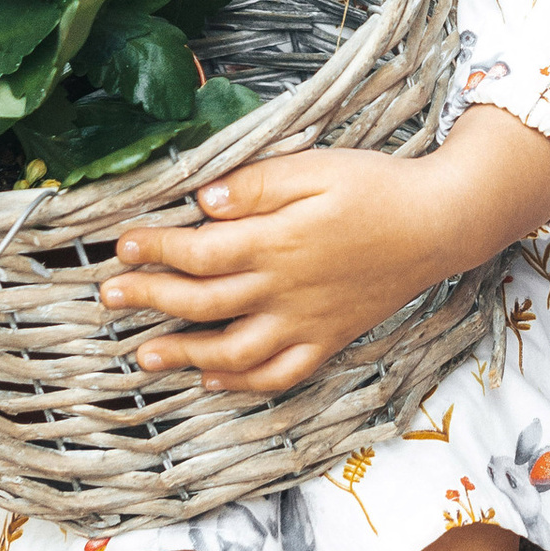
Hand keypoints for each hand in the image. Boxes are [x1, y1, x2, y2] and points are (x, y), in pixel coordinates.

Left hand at [103, 103, 549, 398]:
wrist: (439, 224)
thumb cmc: (377, 185)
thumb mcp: (317, 166)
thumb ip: (258, 184)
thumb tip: (204, 200)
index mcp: (278, 241)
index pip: (199, 251)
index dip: (154, 251)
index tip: (121, 246)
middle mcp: (285, 289)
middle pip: (203, 302)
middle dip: (150, 300)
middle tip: (109, 296)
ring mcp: (307, 322)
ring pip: (233, 352)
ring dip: (184, 356)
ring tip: (145, 355)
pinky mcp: (328, 339)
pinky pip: (280, 374)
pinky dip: (243, 384)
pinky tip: (214, 380)